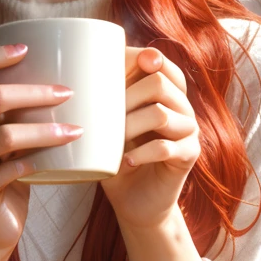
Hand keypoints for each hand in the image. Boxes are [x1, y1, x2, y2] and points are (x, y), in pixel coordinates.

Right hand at [0, 44, 81, 254]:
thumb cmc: (6, 170)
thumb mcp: (5, 134)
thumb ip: (17, 110)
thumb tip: (70, 73)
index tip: (27, 49)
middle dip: (36, 92)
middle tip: (68, 92)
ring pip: (6, 135)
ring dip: (45, 130)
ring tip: (75, 130)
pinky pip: (9, 170)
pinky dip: (34, 164)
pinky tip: (54, 164)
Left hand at [101, 46, 200, 234]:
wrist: (134, 201)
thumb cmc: (116, 157)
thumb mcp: (108, 125)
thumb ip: (102, 99)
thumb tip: (72, 70)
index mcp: (167, 94)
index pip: (164, 66)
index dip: (148, 59)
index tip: (129, 63)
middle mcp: (182, 108)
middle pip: (160, 84)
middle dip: (127, 96)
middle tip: (107, 115)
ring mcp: (188, 132)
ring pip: (161, 115)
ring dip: (130, 126)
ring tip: (114, 141)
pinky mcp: (188, 156)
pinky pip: (167, 147)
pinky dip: (142, 153)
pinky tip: (125, 160)